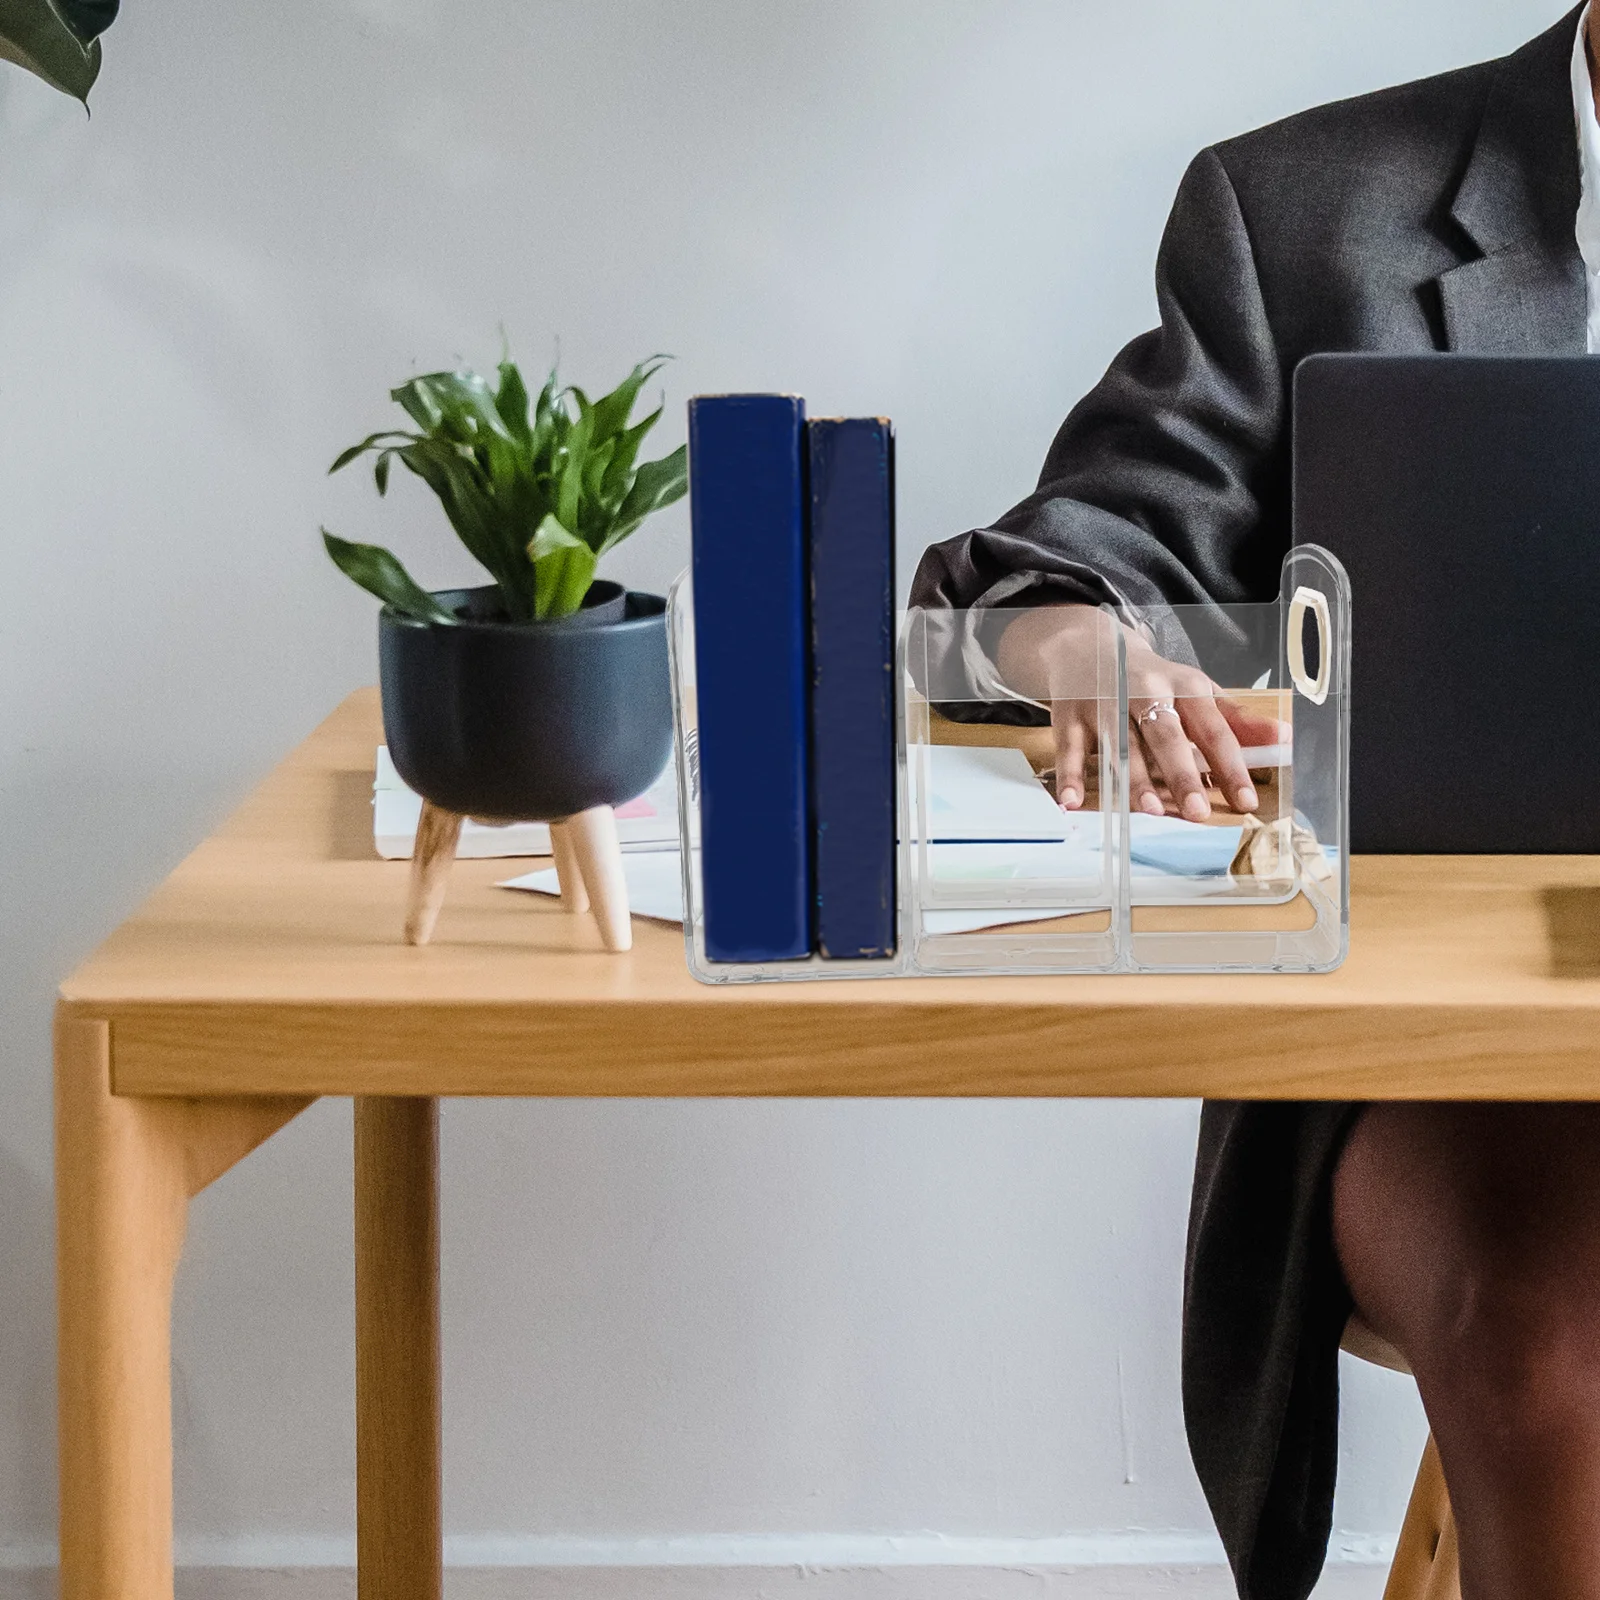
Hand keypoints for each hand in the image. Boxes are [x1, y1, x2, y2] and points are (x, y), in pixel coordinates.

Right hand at [995, 605, 1284, 820]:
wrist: (1085, 645)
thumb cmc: (1150, 680)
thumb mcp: (1194, 690)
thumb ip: (1236, 718)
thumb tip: (1284, 738)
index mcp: (1184, 687)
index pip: (1213, 730)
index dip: (1231, 766)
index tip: (1246, 800)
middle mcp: (1145, 693)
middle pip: (1166, 736)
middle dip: (1182, 773)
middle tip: (1196, 811)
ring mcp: (1104, 703)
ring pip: (1120, 744)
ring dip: (1133, 778)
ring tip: (1148, 810)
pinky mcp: (1070, 715)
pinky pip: (1070, 749)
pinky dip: (1070, 776)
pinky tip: (1073, 802)